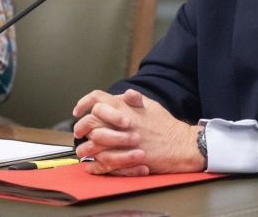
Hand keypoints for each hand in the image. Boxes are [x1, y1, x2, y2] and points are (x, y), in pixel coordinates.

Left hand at [73, 89, 204, 174]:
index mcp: (126, 108)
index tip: (79, 110)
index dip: (84, 102)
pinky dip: (94, 163)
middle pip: (89, 121)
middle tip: (79, 132)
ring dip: (85, 147)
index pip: (97, 99)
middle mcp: (120, 123)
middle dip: (81, 126)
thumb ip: (134, 100)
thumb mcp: (151, 106)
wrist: (179, 146)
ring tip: (84, 149)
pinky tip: (92, 163)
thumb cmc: (166, 126)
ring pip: (91, 143)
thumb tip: (122, 94)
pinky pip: (100, 162)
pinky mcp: (124, 159)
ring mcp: (121, 142)